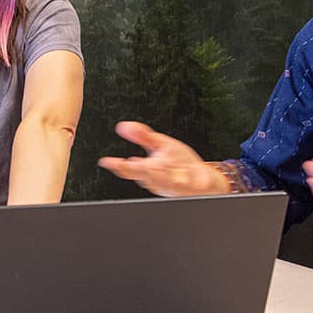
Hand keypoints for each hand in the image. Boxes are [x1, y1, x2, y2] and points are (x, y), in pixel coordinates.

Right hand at [97, 121, 228, 196]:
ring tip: (155, 167)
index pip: (130, 170)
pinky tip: (188, 174)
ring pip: (168, 183)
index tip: (107, 162)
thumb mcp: (160, 145)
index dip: (118, 166)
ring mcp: (179, 185)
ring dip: (162, 177)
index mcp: (150, 172)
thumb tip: (122, 126)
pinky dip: (192, 180)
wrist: (205, 181)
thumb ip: (142, 136)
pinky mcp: (197, 187)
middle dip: (141, 171)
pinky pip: (194, 185)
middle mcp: (162, 181)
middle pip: (148, 178)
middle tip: (134, 164)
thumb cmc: (180, 165)